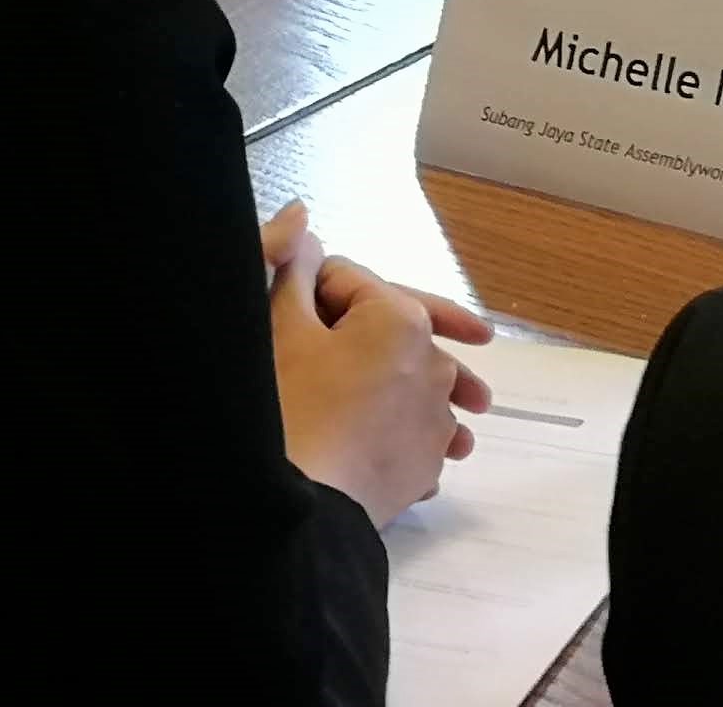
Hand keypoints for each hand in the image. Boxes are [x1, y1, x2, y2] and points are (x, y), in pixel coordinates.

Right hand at [262, 200, 488, 524]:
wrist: (301, 501)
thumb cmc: (289, 404)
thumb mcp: (279, 327)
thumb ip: (291, 267)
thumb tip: (302, 220)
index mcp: (398, 317)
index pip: (350, 281)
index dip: (313, 287)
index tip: (292, 304)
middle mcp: (432, 365)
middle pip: (403, 333)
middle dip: (391, 330)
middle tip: (428, 332)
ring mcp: (435, 421)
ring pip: (427, 391)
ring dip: (422, 389)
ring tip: (442, 402)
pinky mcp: (426, 467)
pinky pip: (421, 439)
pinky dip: (409, 433)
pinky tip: (395, 441)